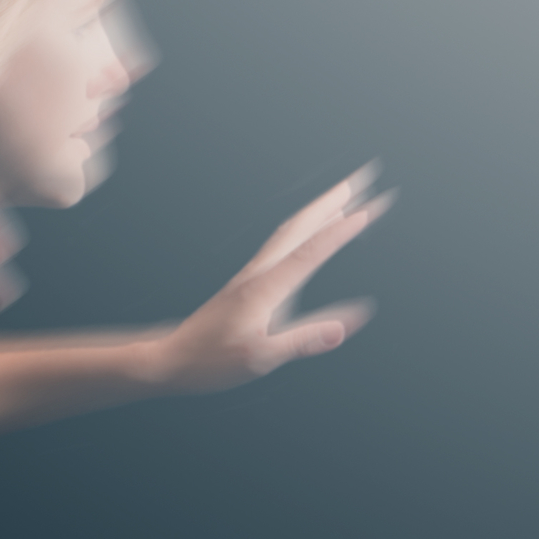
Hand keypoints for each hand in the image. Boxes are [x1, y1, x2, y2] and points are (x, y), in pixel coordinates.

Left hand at [158, 169, 388, 391]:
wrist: (170, 358)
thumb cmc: (211, 362)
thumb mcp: (261, 358)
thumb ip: (306, 339)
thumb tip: (348, 323)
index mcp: (264, 289)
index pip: (309, 252)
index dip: (340, 232)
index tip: (368, 210)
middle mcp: (258, 273)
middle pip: (300, 226)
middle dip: (335, 200)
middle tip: (364, 177)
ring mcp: (252, 274)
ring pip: (291, 230)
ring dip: (321, 209)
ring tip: (347, 194)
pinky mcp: (249, 281)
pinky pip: (283, 243)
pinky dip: (305, 227)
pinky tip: (315, 228)